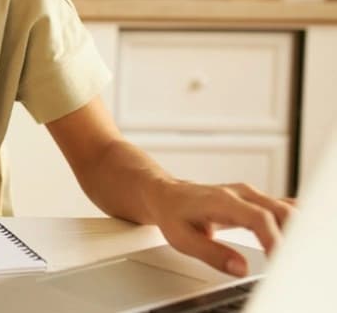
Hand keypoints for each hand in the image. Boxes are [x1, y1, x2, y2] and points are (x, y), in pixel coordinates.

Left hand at [150, 180, 294, 276]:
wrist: (167, 195)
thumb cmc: (173, 214)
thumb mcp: (182, 238)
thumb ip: (212, 254)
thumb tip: (240, 268)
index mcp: (222, 200)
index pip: (258, 217)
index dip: (273, 239)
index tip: (278, 259)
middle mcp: (240, 194)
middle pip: (280, 210)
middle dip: (291, 236)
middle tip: (288, 261)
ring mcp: (249, 195)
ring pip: (284, 208)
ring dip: (295, 230)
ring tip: (291, 254)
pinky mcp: (254, 200)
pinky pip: (281, 207)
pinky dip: (292, 222)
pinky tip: (296, 238)